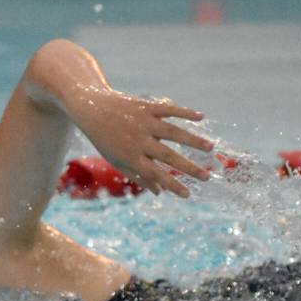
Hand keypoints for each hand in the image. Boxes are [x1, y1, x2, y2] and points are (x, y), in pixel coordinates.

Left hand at [68, 86, 213, 196]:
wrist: (91, 108)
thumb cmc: (105, 139)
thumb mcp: (117, 161)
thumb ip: (139, 176)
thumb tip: (161, 192)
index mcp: (131, 156)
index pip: (155, 174)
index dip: (172, 185)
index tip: (188, 195)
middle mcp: (138, 140)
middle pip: (168, 156)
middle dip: (189, 167)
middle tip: (207, 177)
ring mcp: (143, 122)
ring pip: (172, 132)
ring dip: (192, 140)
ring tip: (210, 148)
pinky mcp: (146, 106)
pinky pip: (169, 109)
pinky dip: (185, 112)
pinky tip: (201, 117)